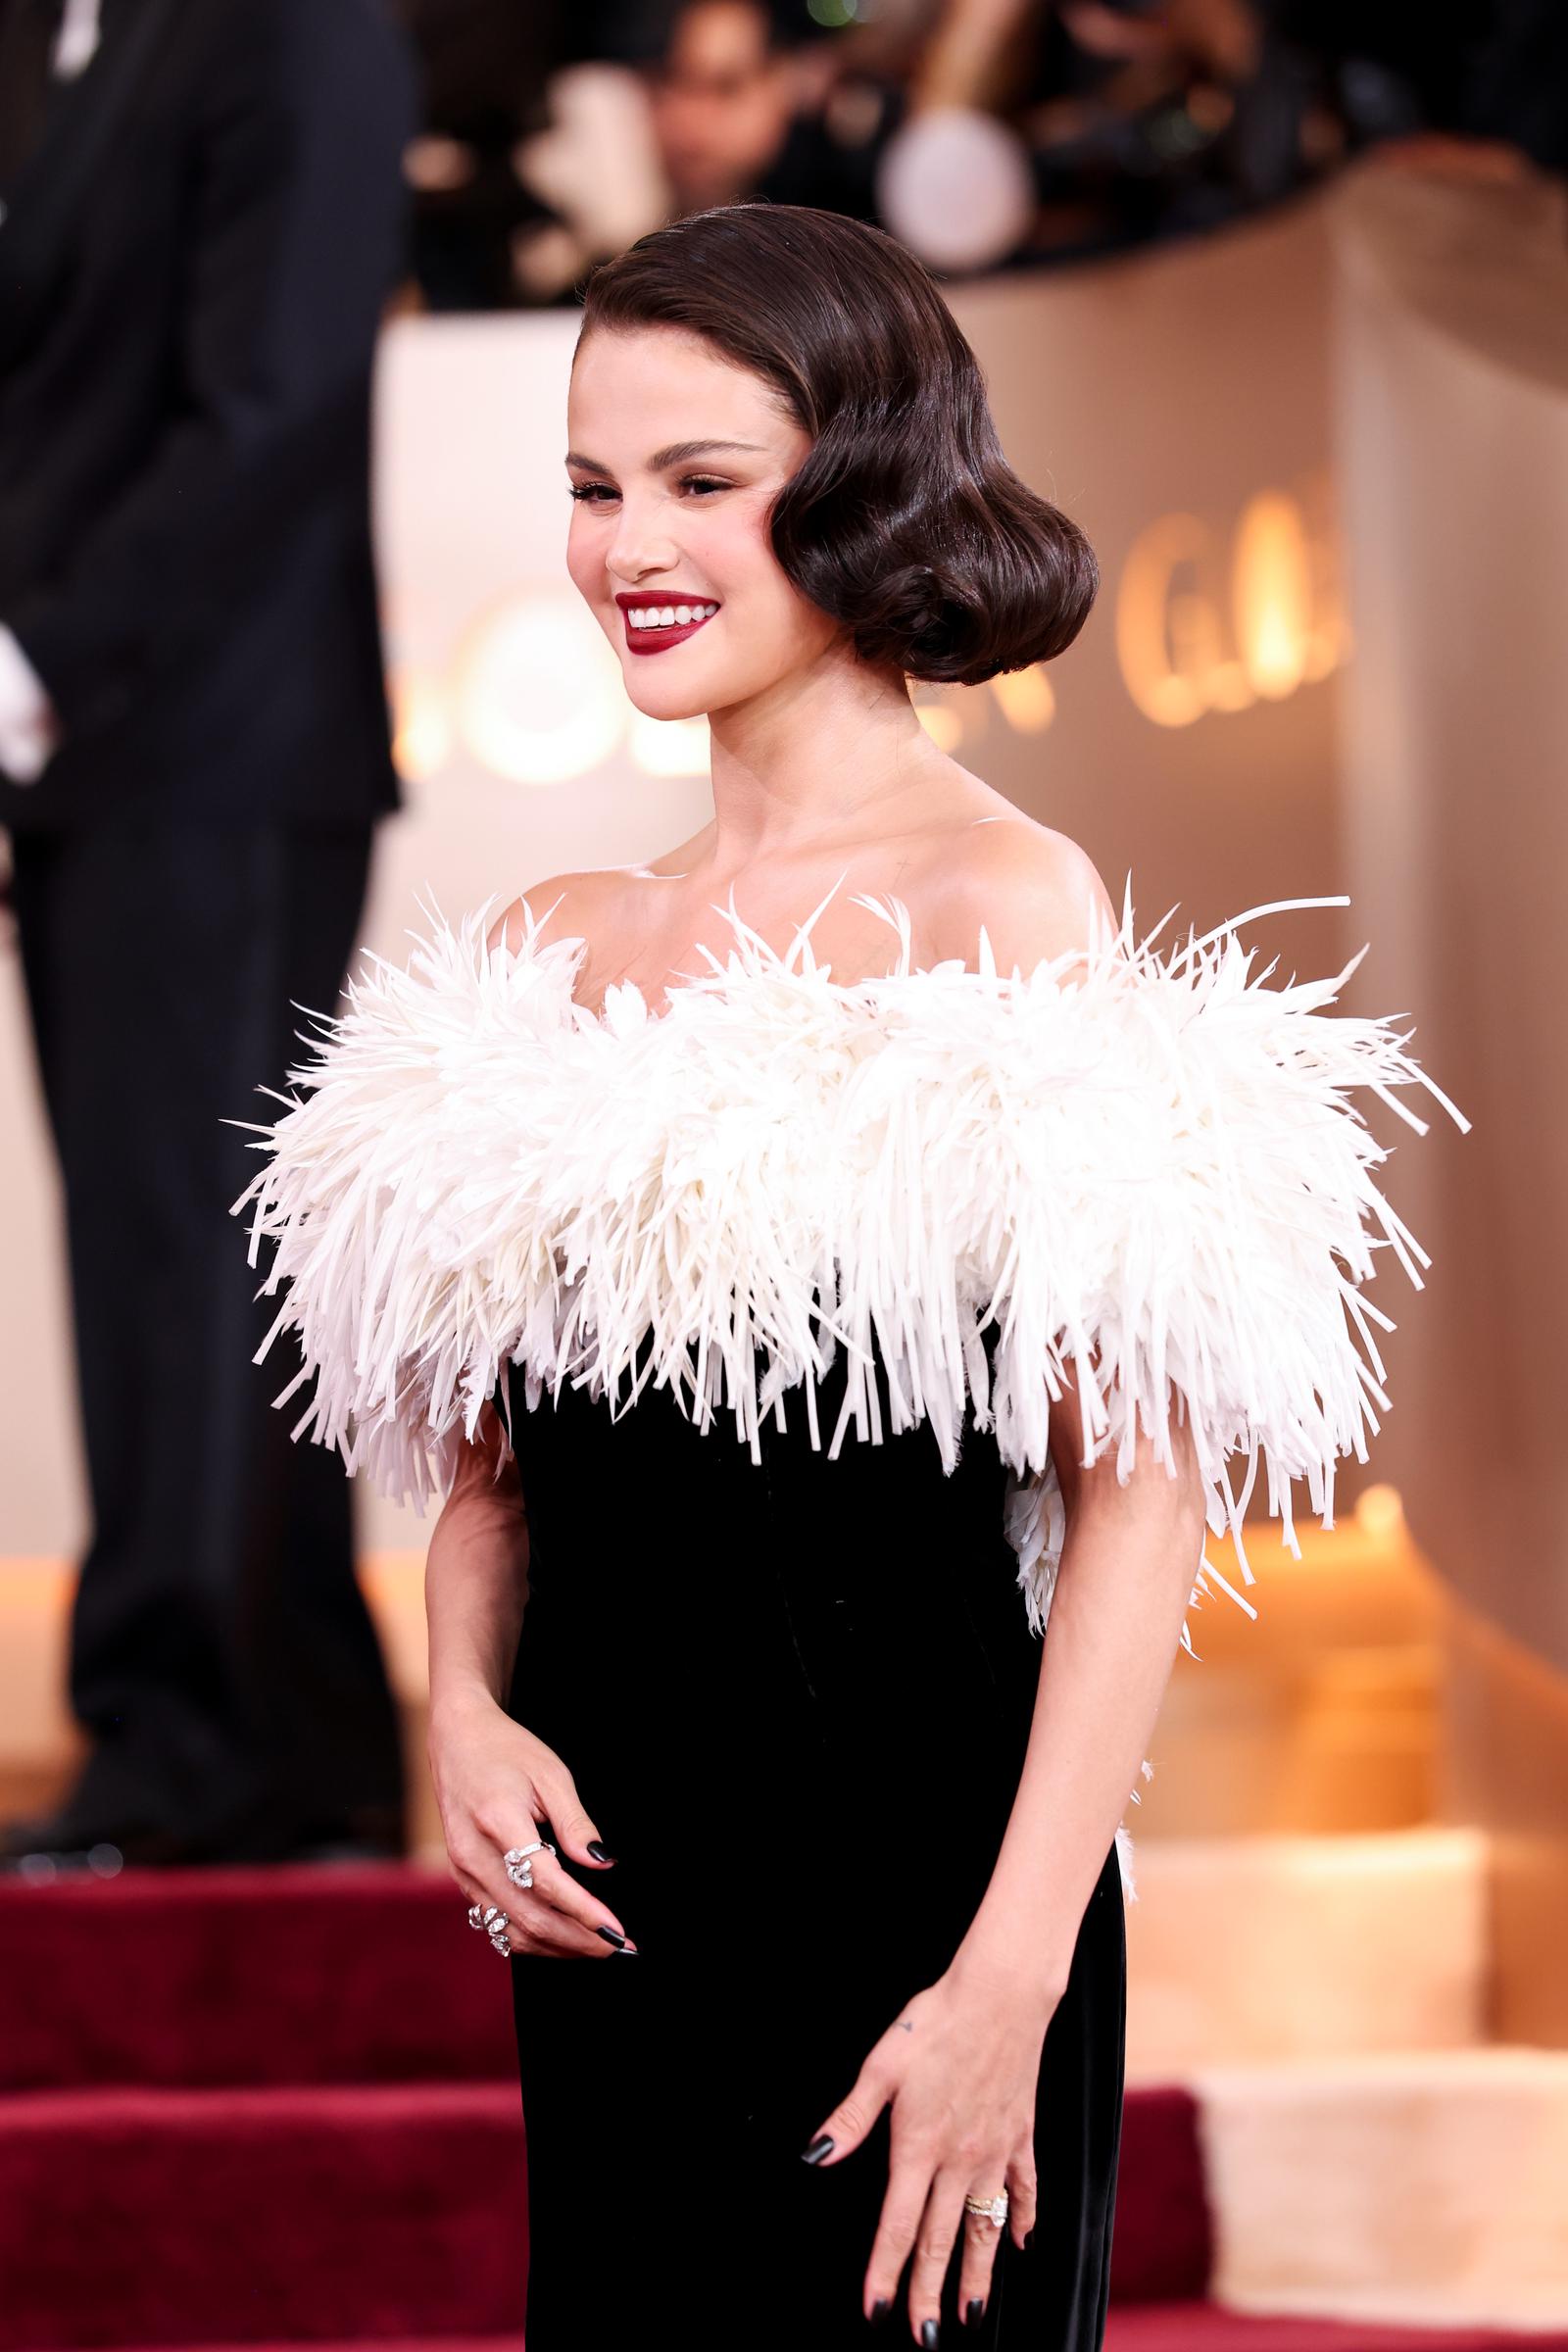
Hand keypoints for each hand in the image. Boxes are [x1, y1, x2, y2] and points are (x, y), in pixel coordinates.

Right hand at [427, 1685, 635, 1956]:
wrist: (456, 1739)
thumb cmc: (507, 1750)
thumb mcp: (551, 1773)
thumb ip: (575, 1822)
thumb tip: (602, 1864)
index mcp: (498, 1821)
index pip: (546, 1883)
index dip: (584, 1912)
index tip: (616, 1928)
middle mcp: (474, 1854)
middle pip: (529, 1917)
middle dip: (578, 1940)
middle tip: (619, 1946)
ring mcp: (463, 1871)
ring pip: (511, 1930)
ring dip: (557, 1947)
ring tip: (597, 1946)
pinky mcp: (462, 1878)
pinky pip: (496, 1922)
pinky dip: (532, 1938)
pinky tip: (562, 1938)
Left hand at [800, 1966, 1058, 2339]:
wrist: (1001, 1996)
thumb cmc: (937, 2022)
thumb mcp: (882, 2065)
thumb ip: (851, 2117)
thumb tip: (815, 2155)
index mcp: (919, 2147)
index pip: (898, 2226)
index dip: (885, 2272)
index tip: (877, 2311)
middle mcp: (960, 2160)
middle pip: (942, 2241)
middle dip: (930, 2293)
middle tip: (925, 2338)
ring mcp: (995, 2151)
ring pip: (985, 2228)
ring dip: (977, 2274)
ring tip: (970, 2313)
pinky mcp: (1021, 2135)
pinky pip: (1024, 2189)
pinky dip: (1023, 2219)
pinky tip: (1022, 2243)